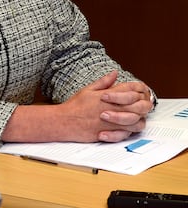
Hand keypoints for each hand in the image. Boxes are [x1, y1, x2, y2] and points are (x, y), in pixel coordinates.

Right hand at [3, 71, 150, 143]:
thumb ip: (103, 82)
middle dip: (142, 105)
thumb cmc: (74, 106)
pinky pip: (127, 134)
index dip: (137, 89)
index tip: (138, 91)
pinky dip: (129, 131)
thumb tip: (114, 73)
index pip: (130, 89)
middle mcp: (111, 108)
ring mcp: (112, 121)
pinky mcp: (109, 133)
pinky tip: (126, 129)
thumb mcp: (88, 90)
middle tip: (140, 106)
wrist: (64, 121)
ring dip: (138, 120)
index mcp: (107, 95)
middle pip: (138, 106)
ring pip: (136, 121)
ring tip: (134, 118)